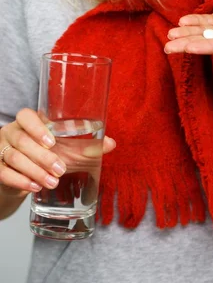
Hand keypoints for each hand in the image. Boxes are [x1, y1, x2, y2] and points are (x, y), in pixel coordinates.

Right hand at [0, 108, 115, 196]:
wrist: (23, 177)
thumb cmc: (46, 156)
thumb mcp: (67, 150)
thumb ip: (87, 146)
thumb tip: (111, 143)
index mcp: (28, 122)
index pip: (26, 116)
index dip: (37, 127)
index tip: (52, 141)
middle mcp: (12, 133)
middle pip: (22, 140)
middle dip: (42, 156)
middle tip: (60, 169)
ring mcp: (1, 150)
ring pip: (13, 157)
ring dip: (34, 171)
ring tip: (52, 182)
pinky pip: (4, 173)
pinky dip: (20, 181)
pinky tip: (34, 187)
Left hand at [164, 7, 212, 59]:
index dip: (207, 46)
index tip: (190, 48)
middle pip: (208, 43)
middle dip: (188, 45)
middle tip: (168, 48)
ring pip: (204, 33)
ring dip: (187, 34)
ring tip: (169, 36)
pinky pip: (209, 22)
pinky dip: (196, 22)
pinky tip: (182, 22)